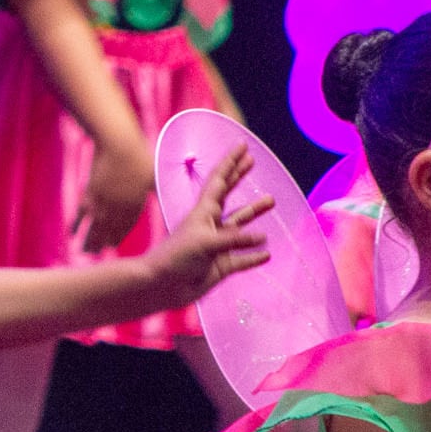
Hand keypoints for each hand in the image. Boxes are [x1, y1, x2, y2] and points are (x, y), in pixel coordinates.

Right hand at [78, 132, 156, 251]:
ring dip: (89, 240)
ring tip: (85, 252)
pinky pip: (81, 214)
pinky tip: (72, 234)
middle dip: (102, 243)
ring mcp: (103, 202)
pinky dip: (76, 225)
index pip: (126, 226)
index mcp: (135, 204)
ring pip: (95, 226)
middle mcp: (119, 207)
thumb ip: (161, 190)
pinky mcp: (89, 193)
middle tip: (96, 255)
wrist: (118, 144)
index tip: (112, 246)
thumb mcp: (155, 176)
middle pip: (109, 230)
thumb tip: (176, 196)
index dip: (118, 237)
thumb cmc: (139, 157)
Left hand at [140, 145, 272, 298]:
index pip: (220, 180)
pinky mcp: (220, 267)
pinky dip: (254, 257)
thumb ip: (234, 239)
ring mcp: (216, 246)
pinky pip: (242, 260)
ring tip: (270, 200)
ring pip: (240, 227)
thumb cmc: (175, 258)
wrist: (160, 286)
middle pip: (229, 195)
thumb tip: (263, 238)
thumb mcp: (205, 243)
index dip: (231, 162)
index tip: (242, 145)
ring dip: (253, 214)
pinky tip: (267, 254)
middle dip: (240, 177)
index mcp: (203, 212)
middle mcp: (211, 225)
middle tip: (253, 161)